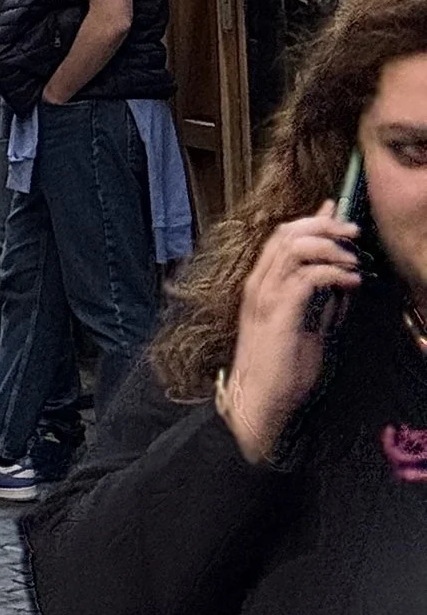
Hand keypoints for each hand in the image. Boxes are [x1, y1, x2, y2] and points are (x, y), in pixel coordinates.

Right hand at [217, 200, 362, 464]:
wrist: (260, 400)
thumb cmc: (283, 370)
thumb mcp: (309, 329)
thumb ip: (323, 303)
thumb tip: (343, 280)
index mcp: (262, 283)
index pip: (283, 237)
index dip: (310, 221)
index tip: (336, 214)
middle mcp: (260, 282)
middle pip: (287, 233)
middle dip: (323, 225)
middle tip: (352, 231)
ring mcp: (265, 294)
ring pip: (294, 247)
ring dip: (329, 246)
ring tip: (354, 258)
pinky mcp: (278, 310)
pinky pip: (306, 277)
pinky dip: (331, 272)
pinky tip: (350, 281)